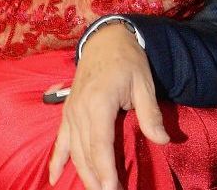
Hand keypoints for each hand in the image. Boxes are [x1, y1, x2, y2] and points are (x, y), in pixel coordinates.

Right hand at [48, 25, 167, 189]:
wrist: (106, 39)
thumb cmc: (128, 61)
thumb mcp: (144, 83)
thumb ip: (151, 114)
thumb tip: (163, 141)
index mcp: (99, 103)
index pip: (101, 145)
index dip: (106, 171)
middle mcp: (80, 110)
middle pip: (86, 153)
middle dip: (96, 179)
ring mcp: (70, 112)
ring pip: (73, 151)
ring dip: (83, 174)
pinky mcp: (67, 111)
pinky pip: (60, 140)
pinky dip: (56, 159)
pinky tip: (54, 178)